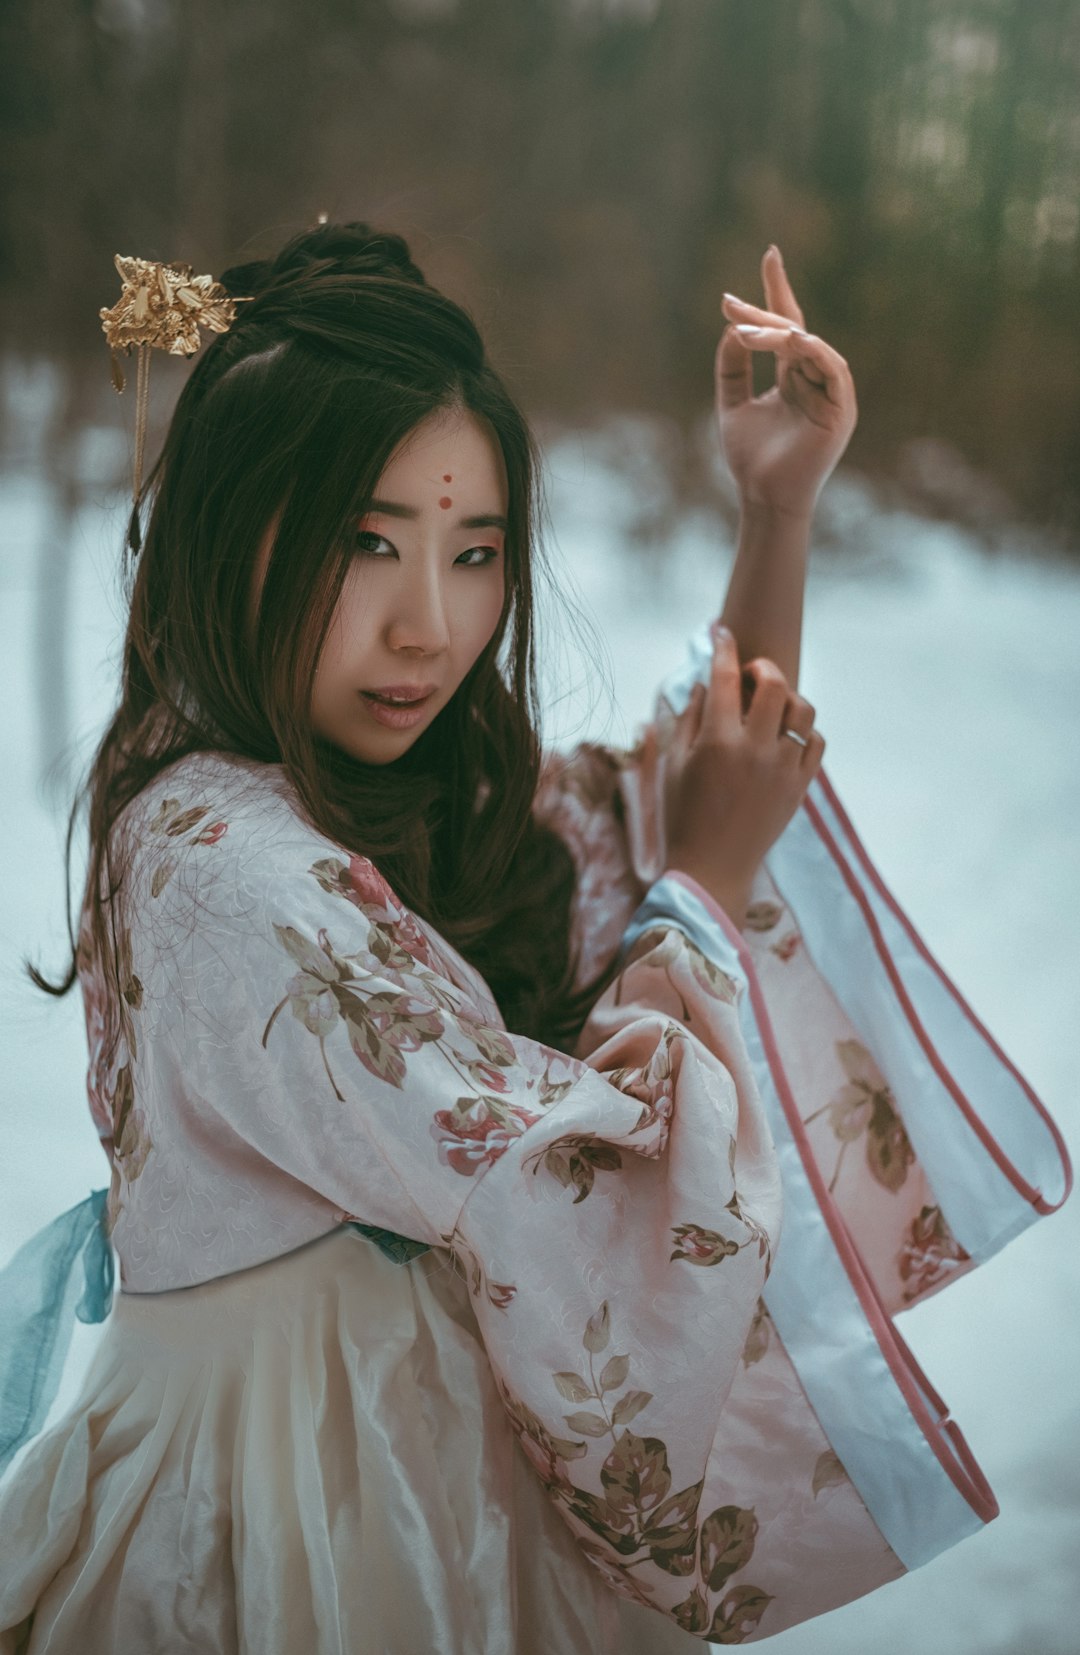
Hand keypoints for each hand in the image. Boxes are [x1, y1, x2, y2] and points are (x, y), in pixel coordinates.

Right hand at [662, 623, 824, 920]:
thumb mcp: (674, 764)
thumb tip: (703, 682)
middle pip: (775, 684)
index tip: (721, 633)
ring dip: (788, 698)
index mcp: (718, 742)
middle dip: (763, 667)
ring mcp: (783, 769)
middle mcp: (755, 750)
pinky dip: (803, 732)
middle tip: (750, 674)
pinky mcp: (800, 788)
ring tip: (770, 705)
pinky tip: (785, 736)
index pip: (725, 677)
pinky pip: (816, 743)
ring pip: (803, 711)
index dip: (722, 647)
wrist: (712, 868)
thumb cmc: (683, 815)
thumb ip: (689, 718)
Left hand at [715, 246, 856, 519]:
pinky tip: (790, 341)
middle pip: (795, 331)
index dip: (778, 290)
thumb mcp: (732, 404)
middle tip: (731, 305)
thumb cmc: (751, 460)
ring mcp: (831, 393)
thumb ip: (732, 366)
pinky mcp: (842, 408)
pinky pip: (832, 367)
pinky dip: (813, 350)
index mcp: (794, 377)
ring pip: (810, 346)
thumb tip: (733, 327)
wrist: (764, 499)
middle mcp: (815, 379)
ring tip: (745, 333)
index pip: (789, 324)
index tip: (770, 254)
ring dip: (778, 335)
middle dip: (765, 312)